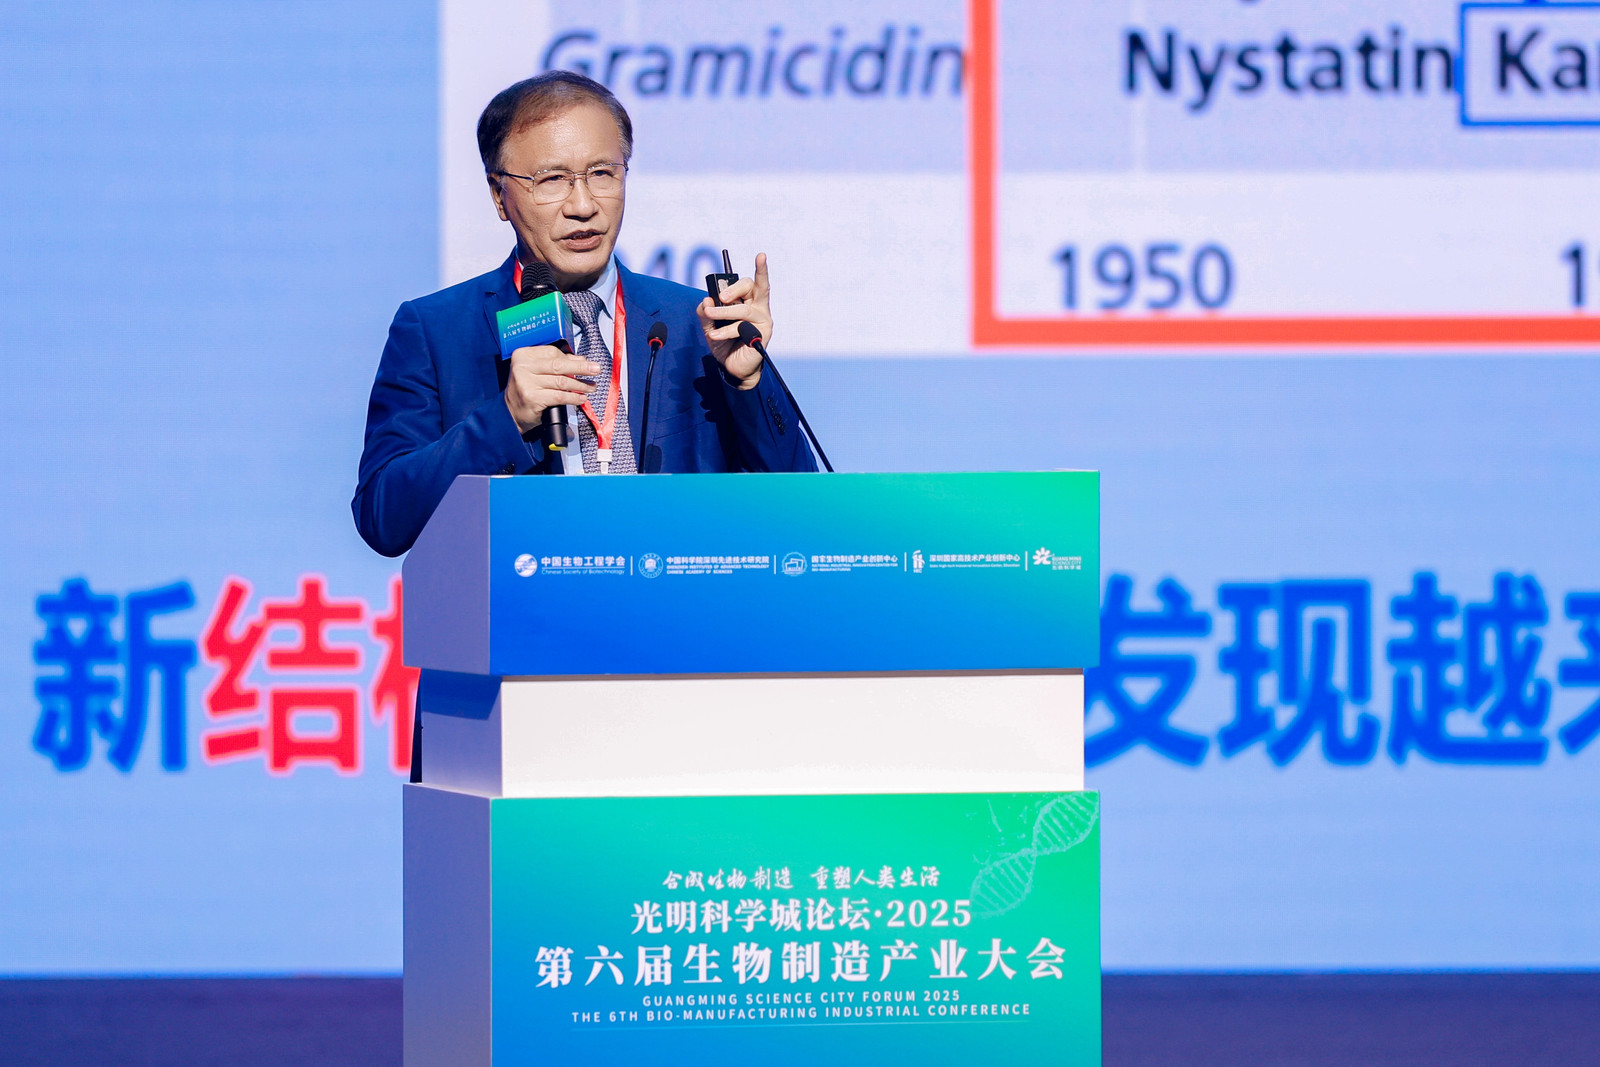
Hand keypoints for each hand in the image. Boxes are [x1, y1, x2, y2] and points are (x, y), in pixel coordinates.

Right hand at [503, 344, 600, 433]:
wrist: (509, 413)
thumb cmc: (525, 391)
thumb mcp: (536, 372)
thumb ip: (556, 364)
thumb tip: (580, 359)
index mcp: (523, 356)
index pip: (552, 352)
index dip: (571, 358)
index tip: (585, 361)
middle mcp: (523, 367)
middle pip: (559, 365)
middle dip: (581, 367)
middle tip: (596, 369)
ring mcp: (526, 383)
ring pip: (561, 382)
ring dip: (580, 385)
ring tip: (591, 387)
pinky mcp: (533, 398)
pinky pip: (559, 396)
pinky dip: (573, 397)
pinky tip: (581, 398)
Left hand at [696, 252, 770, 389]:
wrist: (732, 369)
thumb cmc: (725, 344)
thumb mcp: (710, 326)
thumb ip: (705, 311)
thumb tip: (705, 300)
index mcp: (749, 302)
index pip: (755, 282)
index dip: (761, 268)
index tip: (761, 255)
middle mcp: (759, 308)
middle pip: (752, 288)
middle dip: (735, 288)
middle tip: (720, 297)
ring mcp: (762, 321)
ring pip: (743, 309)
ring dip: (723, 312)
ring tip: (710, 316)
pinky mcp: (762, 335)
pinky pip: (741, 328)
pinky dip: (725, 331)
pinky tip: (715, 336)